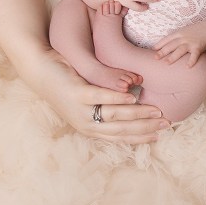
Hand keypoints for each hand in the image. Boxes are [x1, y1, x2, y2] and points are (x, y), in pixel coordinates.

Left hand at [31, 47, 170, 142]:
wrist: (40, 68)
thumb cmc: (66, 81)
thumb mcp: (87, 99)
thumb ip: (107, 105)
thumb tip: (133, 103)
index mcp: (89, 127)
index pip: (120, 137)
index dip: (140, 137)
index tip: (160, 135)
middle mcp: (84, 123)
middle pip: (120, 129)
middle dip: (145, 127)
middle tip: (165, 123)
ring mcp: (79, 109)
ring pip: (114, 115)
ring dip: (138, 113)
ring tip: (156, 111)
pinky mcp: (76, 92)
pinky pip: (99, 97)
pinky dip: (116, 97)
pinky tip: (130, 95)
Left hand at [153, 26, 205, 66]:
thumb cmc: (195, 31)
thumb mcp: (184, 31)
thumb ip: (175, 37)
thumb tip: (164, 44)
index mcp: (179, 33)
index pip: (167, 39)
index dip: (160, 43)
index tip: (153, 49)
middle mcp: (184, 38)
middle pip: (172, 45)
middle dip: (163, 51)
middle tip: (156, 58)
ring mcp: (191, 42)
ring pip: (180, 50)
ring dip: (173, 57)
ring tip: (167, 63)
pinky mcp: (198, 47)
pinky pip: (194, 55)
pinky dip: (191, 60)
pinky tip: (188, 66)